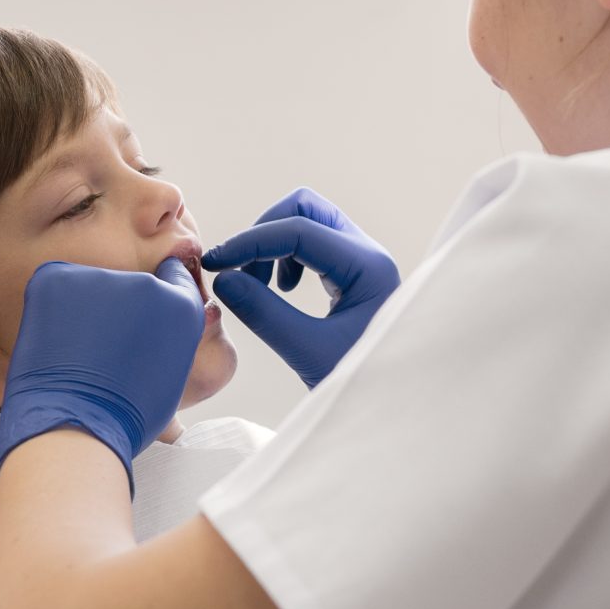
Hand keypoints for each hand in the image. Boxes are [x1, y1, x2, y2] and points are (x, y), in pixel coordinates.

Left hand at [0, 258, 206, 492]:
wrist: (75, 427)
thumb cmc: (125, 418)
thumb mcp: (169, 378)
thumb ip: (169, 340)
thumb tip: (161, 332)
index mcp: (179, 306)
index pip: (174, 278)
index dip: (157, 298)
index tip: (143, 311)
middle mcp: (145, 283)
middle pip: (131, 286)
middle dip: (119, 310)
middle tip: (103, 351)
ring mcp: (98, 278)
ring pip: (92, 287)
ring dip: (84, 310)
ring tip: (76, 352)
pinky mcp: (56, 279)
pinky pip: (54, 286)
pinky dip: (52, 308)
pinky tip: (54, 342)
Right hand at [201, 188, 399, 387]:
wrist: (394, 400)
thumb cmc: (360, 383)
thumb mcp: (308, 353)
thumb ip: (265, 314)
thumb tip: (224, 280)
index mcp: (367, 267)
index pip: (300, 230)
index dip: (251, 242)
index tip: (215, 264)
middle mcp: (368, 254)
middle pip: (306, 208)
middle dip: (264, 232)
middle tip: (239, 271)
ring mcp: (363, 260)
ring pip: (309, 221)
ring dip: (274, 243)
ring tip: (259, 285)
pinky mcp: (354, 272)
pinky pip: (314, 242)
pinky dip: (286, 255)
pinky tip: (282, 290)